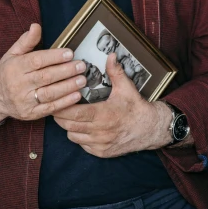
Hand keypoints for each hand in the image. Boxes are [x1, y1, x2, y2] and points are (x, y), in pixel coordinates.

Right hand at [0, 23, 86, 120]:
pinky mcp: (30, 114)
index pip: (36, 61)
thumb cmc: (7, 72)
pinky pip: (49, 108)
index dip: (54, 57)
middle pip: (45, 77)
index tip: (70, 53)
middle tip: (81, 66)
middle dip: (66, 71)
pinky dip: (64, 103)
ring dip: (68, 87)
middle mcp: (18, 85)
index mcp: (15, 68)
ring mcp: (24, 101)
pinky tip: (76, 95)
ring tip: (82, 80)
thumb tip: (36, 26)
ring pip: (49, 93)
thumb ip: (26, 41)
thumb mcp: (12, 54)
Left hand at [53, 53, 172, 157]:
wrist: (150, 129)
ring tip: (70, 116)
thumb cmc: (136, 107)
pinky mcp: (101, 152)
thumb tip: (111, 55)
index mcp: (104, 115)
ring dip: (69, 127)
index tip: (57, 100)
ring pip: (73, 136)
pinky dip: (79, 136)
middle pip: (69, 126)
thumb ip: (115, 71)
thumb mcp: (126, 87)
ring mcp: (100, 144)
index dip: (62, 108)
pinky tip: (83, 127)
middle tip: (58, 105)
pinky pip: (82, 145)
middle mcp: (100, 132)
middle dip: (61, 116)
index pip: (74, 114)